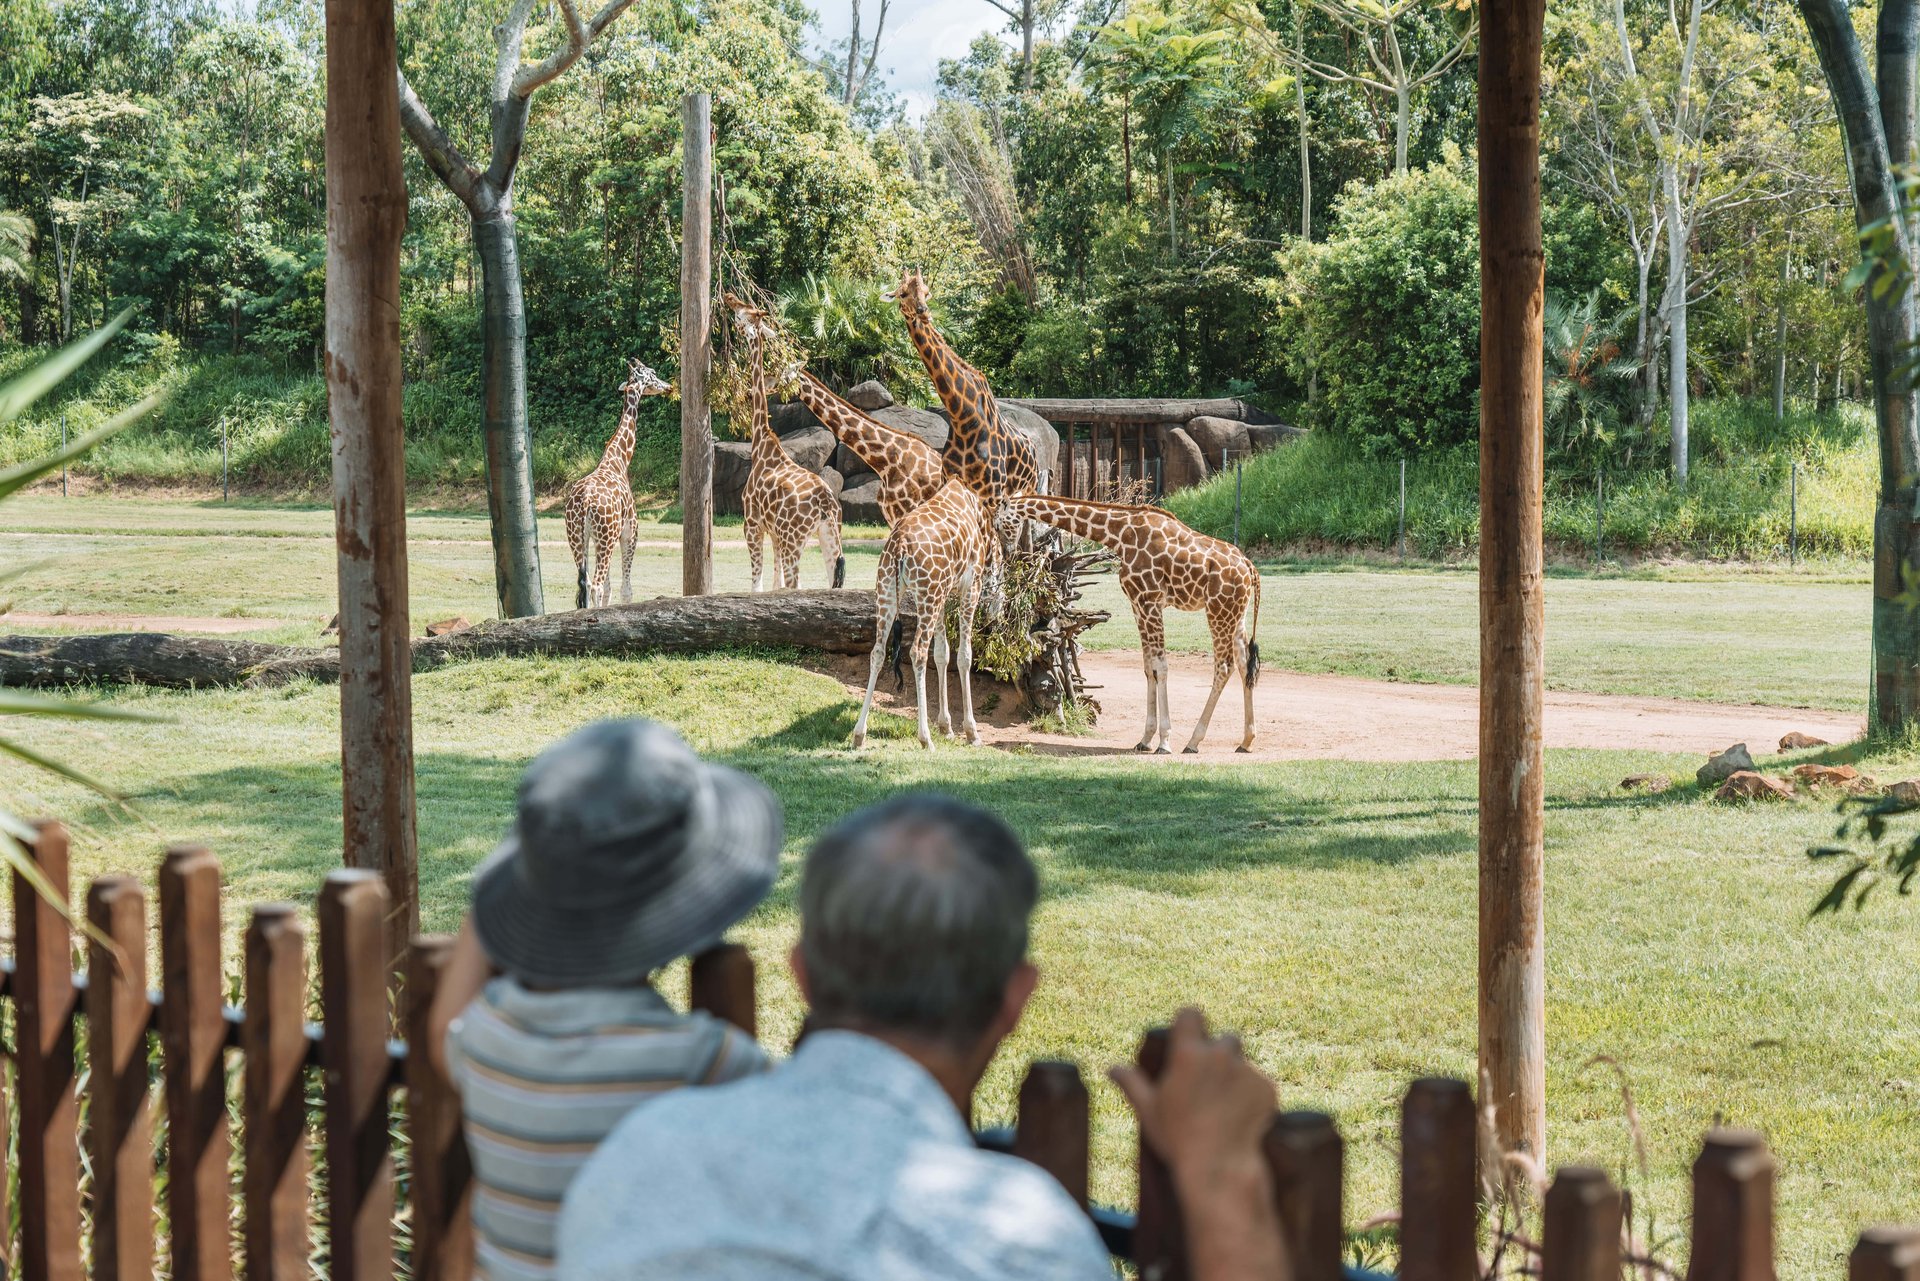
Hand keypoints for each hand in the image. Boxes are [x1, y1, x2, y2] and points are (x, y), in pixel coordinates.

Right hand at [1109, 1007, 1276, 1181]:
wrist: (1219, 1169)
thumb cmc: (1177, 1139)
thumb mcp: (1148, 1110)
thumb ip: (1131, 1083)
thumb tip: (1110, 1068)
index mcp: (1189, 1054)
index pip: (1191, 1013)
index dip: (1189, 1022)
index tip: (1188, 1035)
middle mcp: (1221, 1055)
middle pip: (1226, 1038)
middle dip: (1220, 1053)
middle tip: (1209, 1082)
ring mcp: (1247, 1071)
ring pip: (1244, 1063)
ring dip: (1236, 1076)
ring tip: (1225, 1107)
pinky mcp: (1268, 1089)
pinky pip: (1260, 1084)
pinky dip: (1253, 1095)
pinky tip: (1240, 1118)